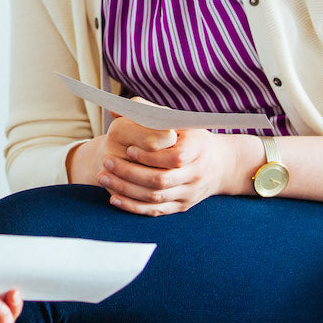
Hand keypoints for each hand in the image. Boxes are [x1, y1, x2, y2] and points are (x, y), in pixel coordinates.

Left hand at [94, 113, 256, 215]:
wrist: (219, 164)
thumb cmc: (189, 136)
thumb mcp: (175, 119)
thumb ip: (147, 111)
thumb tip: (116, 112)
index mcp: (198, 148)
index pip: (175, 157)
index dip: (150, 156)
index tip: (129, 149)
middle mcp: (196, 173)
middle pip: (161, 180)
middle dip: (130, 173)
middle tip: (107, 162)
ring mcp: (190, 192)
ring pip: (156, 197)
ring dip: (126, 189)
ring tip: (103, 177)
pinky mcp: (182, 206)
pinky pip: (156, 211)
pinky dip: (134, 207)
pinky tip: (115, 198)